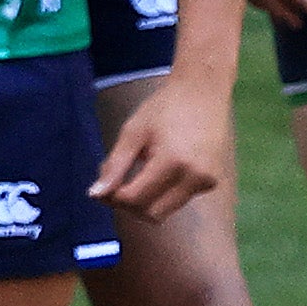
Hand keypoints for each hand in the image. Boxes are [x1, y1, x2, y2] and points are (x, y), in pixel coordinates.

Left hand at [92, 74, 231, 220]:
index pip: (134, 199)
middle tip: (117, 186)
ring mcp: (206, 181)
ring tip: (138, 176)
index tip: (105, 184)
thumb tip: (95, 195)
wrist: (203, 92)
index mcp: (172, 162)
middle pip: (151, 214)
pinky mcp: (211, 182)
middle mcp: (194, 177)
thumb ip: (114, 166)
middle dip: (129, 206)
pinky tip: (159, 172)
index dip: (113, 197)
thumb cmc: (164, 107)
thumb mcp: (133, 132)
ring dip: (146, 203)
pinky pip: (179, 200)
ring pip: (166, 211)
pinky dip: (163, 195)